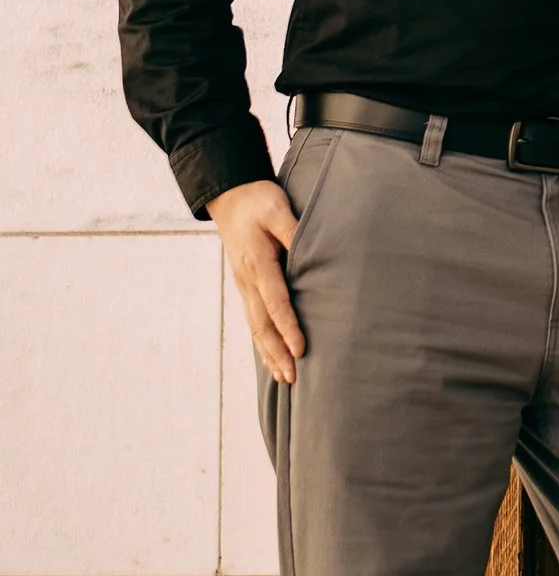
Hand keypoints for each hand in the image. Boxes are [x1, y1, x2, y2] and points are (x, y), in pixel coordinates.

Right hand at [209, 178, 303, 384]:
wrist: (230, 197)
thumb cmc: (259, 201)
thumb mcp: (278, 208)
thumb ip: (294, 230)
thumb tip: (310, 250)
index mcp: (258, 263)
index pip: (275, 301)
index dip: (288, 327)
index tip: (301, 349)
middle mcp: (247, 280)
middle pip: (263, 324)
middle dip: (278, 352)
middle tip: (294, 377)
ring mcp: (244, 285)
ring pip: (256, 327)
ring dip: (269, 353)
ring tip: (285, 378)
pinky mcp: (246, 286)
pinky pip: (253, 320)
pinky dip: (262, 343)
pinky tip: (271, 360)